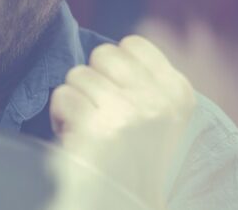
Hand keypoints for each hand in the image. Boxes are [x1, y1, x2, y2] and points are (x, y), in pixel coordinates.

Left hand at [49, 33, 195, 208]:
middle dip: (93, 78)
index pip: (133, 44)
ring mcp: (126, 113)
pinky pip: (62, 95)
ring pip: (77, 74)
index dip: (115, 65)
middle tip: (98, 109)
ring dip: (75, 98)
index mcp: (178, 93)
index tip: (116, 91)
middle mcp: (156, 100)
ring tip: (87, 126)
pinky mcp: (95, 129)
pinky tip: (73, 135)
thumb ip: (146, 81)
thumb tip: (112, 49)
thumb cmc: (138, 160)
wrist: (127, 204)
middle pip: (102, 54)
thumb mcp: (163, 117)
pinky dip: (60, 114)